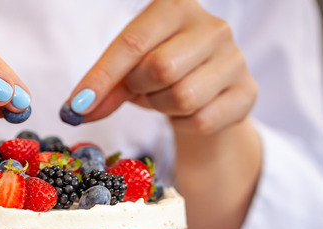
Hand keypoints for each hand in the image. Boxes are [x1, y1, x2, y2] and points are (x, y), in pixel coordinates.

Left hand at [65, 0, 256, 134]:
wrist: (210, 91)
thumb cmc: (161, 71)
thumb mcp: (129, 70)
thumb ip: (104, 86)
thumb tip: (75, 111)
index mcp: (176, 6)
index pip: (132, 43)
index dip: (101, 78)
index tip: (76, 107)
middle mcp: (212, 26)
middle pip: (160, 69)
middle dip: (140, 88)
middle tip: (141, 89)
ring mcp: (235, 58)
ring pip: (183, 97)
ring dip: (162, 106)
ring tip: (165, 97)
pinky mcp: (247, 92)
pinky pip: (201, 120)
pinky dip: (185, 123)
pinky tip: (188, 110)